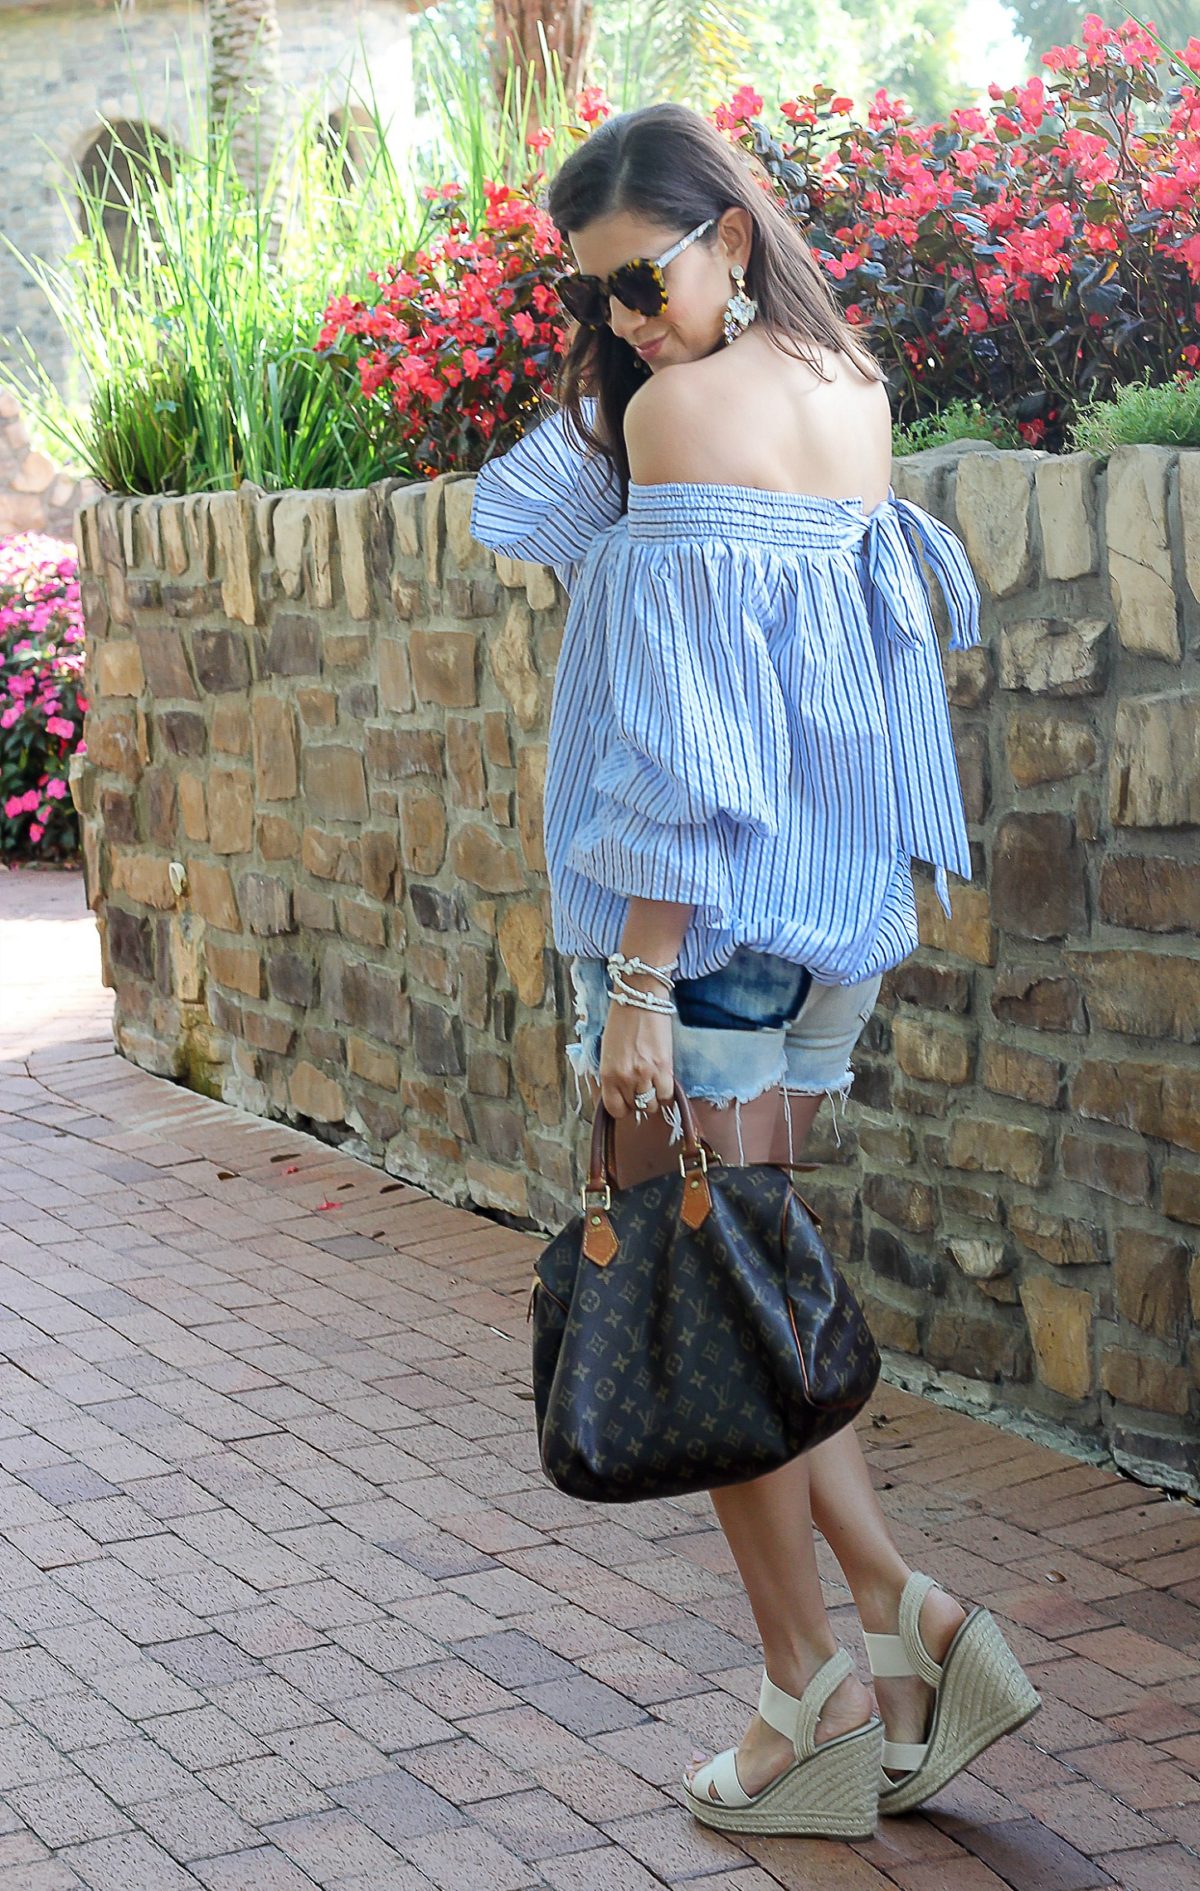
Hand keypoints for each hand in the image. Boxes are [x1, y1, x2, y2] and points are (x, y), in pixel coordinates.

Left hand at [598, 992, 674, 1118]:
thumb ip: (613, 1073)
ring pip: (652, 1104)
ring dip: (653, 1097)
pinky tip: (663, 1079)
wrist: (640, 997)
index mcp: (607, 1073)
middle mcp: (625, 1078)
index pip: (614, 1108)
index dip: (622, 1107)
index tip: (626, 1101)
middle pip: (635, 1107)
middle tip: (641, 1087)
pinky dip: (666, 1091)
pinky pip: (667, 1094)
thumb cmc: (621, 1020)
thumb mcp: (608, 1051)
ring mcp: (645, 1074)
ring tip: (653, 1083)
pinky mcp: (664, 1067)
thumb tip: (621, 1091)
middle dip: (637, 1100)